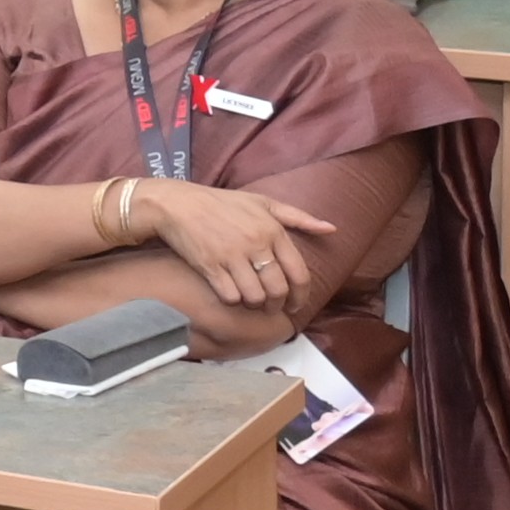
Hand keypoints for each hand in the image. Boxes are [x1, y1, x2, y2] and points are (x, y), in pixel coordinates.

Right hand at [120, 178, 340, 310]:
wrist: (177, 204)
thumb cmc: (222, 203)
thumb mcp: (262, 202)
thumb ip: (298, 217)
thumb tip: (332, 228)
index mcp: (272, 230)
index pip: (298, 273)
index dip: (301, 295)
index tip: (296, 305)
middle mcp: (255, 244)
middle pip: (278, 290)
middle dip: (278, 305)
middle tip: (272, 307)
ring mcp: (232, 256)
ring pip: (255, 296)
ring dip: (255, 305)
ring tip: (251, 301)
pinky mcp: (210, 266)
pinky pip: (230, 296)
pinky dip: (233, 300)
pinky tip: (231, 294)